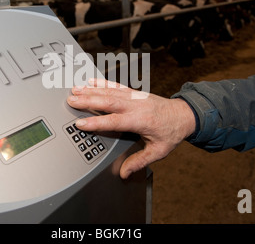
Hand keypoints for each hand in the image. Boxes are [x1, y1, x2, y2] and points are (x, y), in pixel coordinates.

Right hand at [67, 78, 195, 178]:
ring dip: (91, 90)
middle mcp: (136, 106)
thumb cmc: (171, 132)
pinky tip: (91, 82)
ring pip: (110, 91)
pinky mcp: (134, 92)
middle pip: (108, 101)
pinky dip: (102, 83)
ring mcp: (134, 97)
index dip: (96, 122)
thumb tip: (125, 173)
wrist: (184, 114)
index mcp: (140, 120)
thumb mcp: (158, 151)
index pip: (113, 121)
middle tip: (71, 100)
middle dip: (88, 101)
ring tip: (75, 90)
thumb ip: (140, 161)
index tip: (81, 123)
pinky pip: (116, 85)